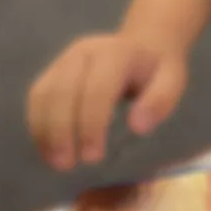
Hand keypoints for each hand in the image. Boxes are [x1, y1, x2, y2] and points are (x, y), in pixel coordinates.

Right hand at [27, 33, 187, 170]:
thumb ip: (160, 101)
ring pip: (44, 94)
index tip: (94, 157)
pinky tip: (48, 149)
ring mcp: (65, 59)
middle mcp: (84, 51)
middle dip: (62, 131)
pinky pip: (38, 97)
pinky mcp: (53, 70)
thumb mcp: (173, 81)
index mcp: (116, 53)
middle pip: (63, 91)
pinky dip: (38, 124)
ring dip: (44, 130)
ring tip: (55, 161)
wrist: (144, 45)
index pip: (96, 90)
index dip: (91, 125)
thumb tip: (138, 127)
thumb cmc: (157, 69)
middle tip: (67, 165)